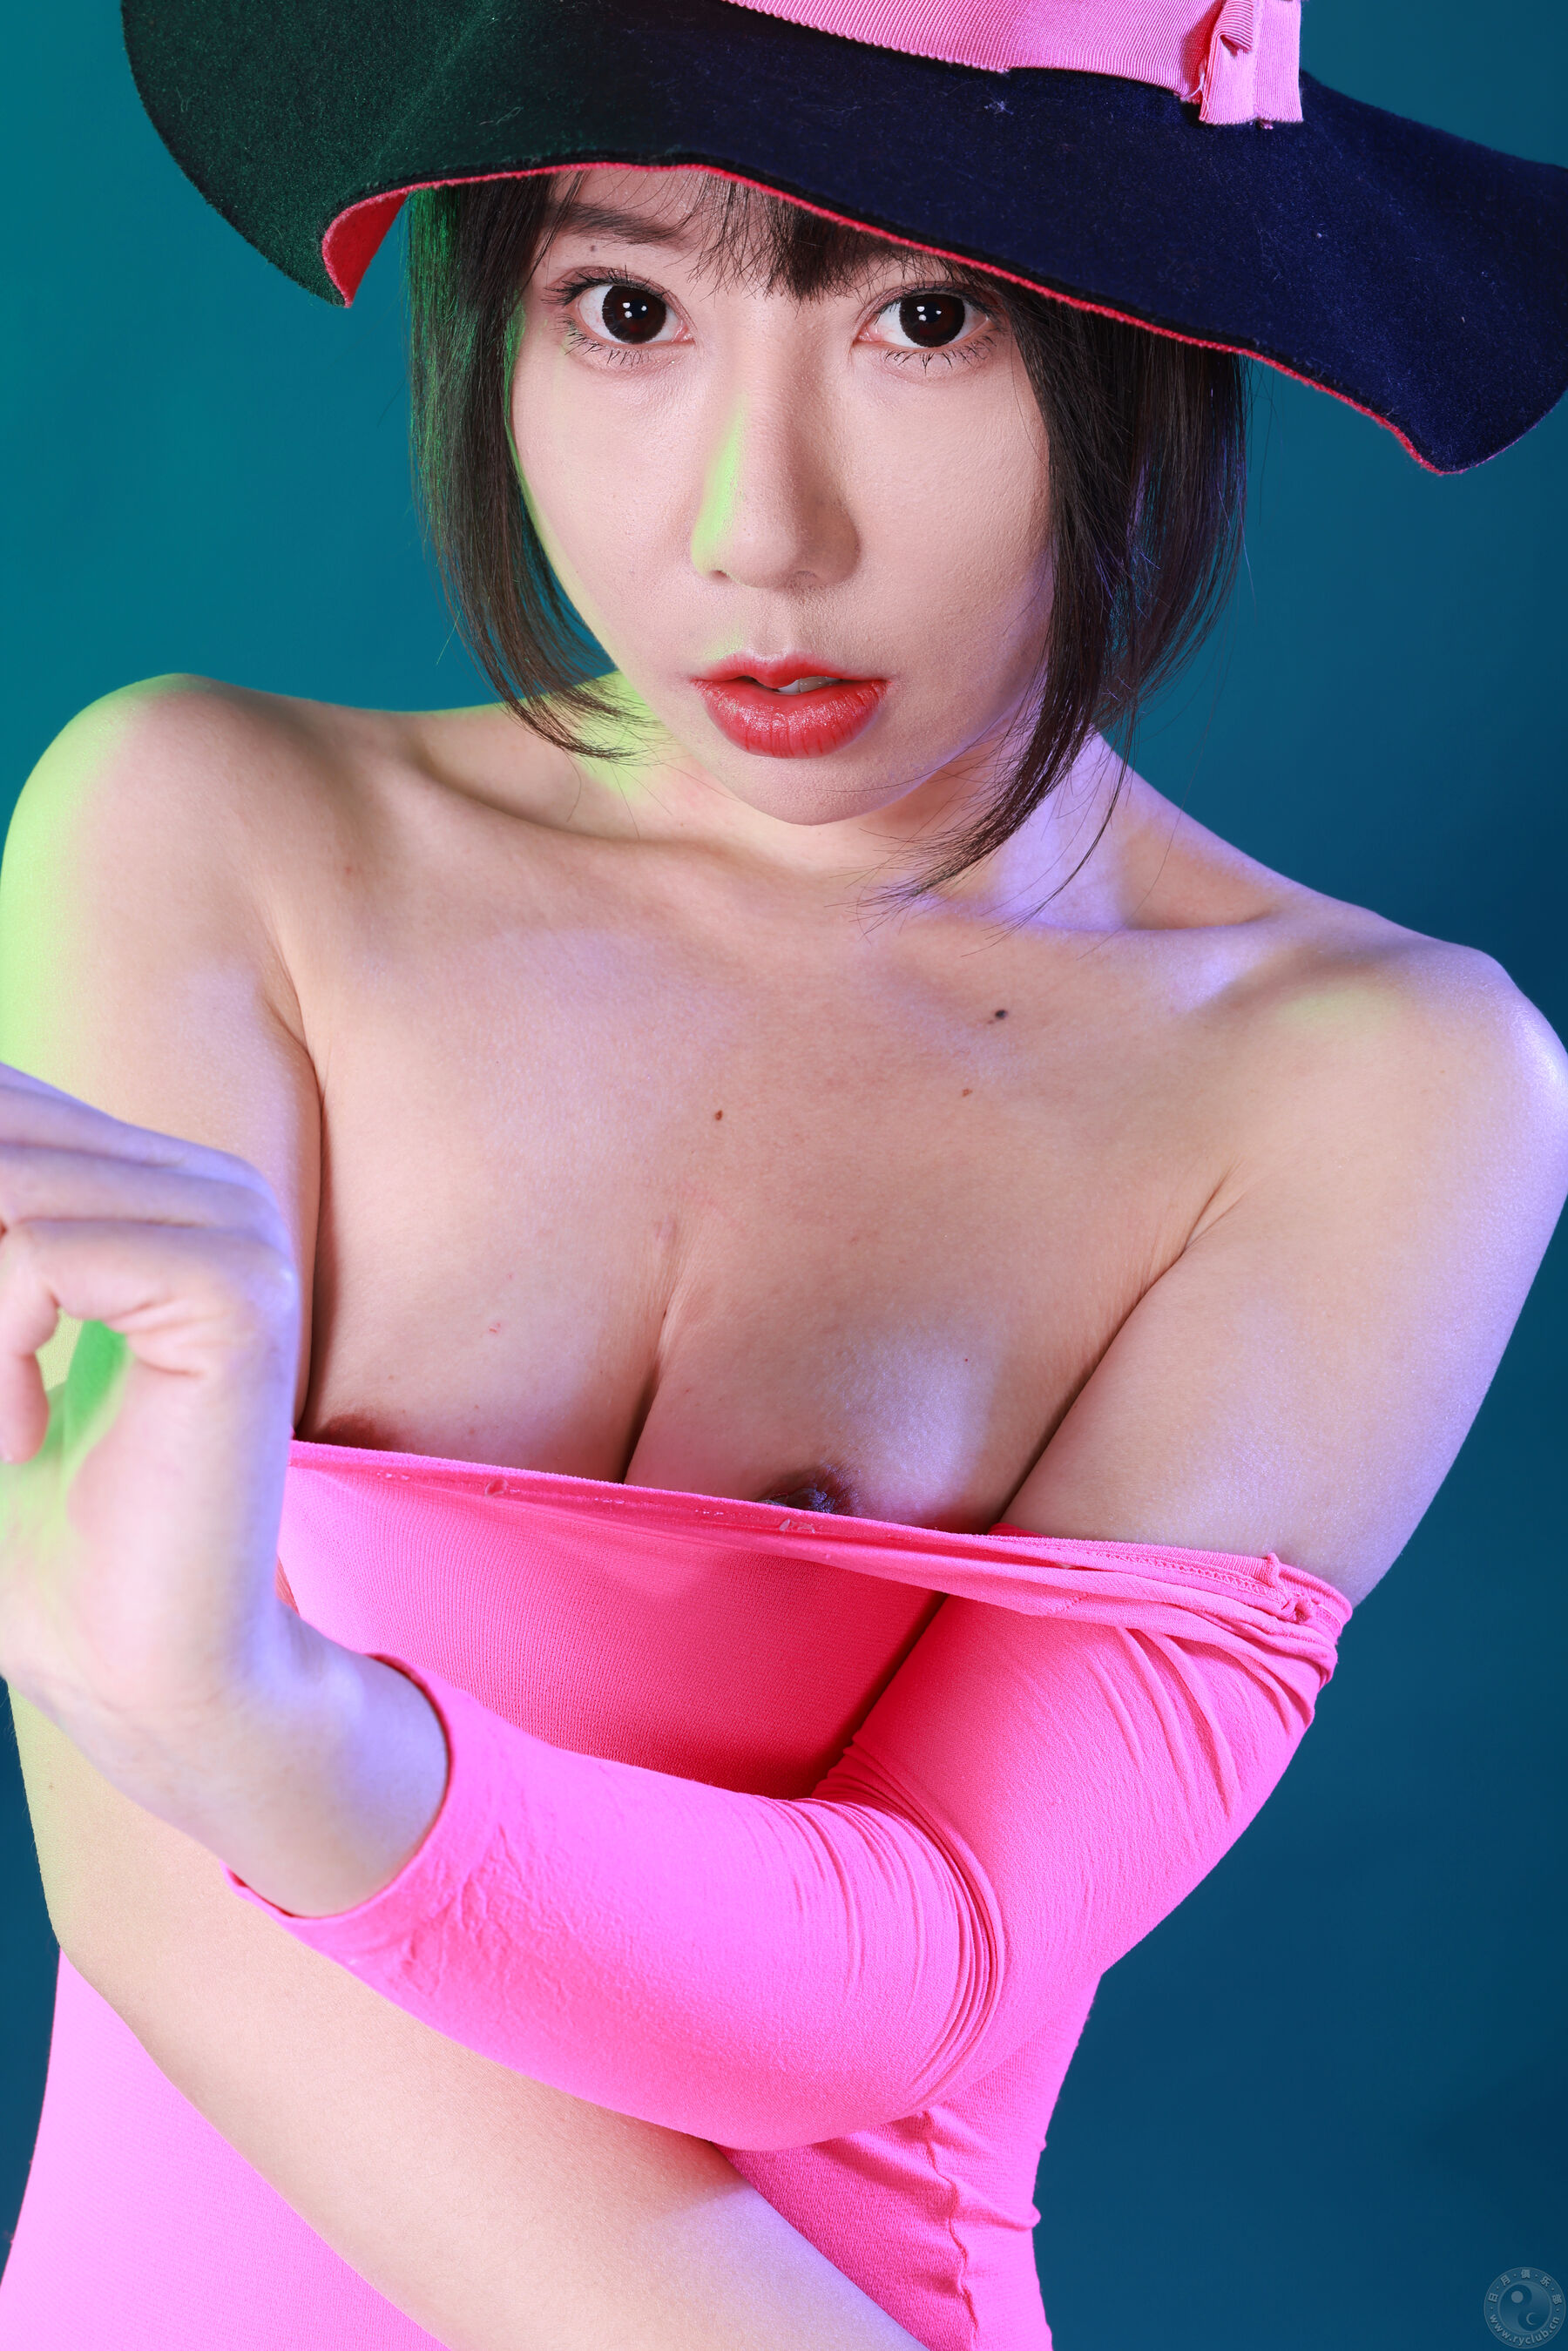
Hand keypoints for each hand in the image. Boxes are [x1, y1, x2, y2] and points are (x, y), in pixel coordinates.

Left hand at [0, 1061, 445, 1912]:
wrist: (138, 1670)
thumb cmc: (33, 1533)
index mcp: (155, 1182)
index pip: (1, 1104)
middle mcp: (211, 1183)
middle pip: (0, 1125)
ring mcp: (239, 1230)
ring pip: (8, 1184)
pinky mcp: (241, 1295)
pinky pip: (46, 1250)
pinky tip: (23, 1434)